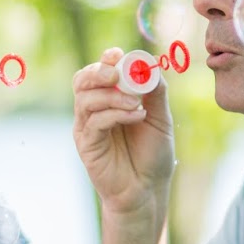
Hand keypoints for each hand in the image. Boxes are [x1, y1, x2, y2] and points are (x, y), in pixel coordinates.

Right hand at [71, 48, 175, 215]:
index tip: (117, 54)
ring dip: (113, 96)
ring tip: (138, 105)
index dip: (105, 60)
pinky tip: (136, 116)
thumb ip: (155, 93)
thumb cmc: (152, 155)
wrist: (147, 189)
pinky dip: (115, 114)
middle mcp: (94, 110)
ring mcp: (87, 127)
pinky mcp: (86, 144)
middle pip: (83, 80)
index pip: (100, 71)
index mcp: (110, 99)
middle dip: (99, 72)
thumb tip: (151, 67)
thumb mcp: (160, 119)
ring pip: (86, 99)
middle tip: (118, 74)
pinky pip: (94, 121)